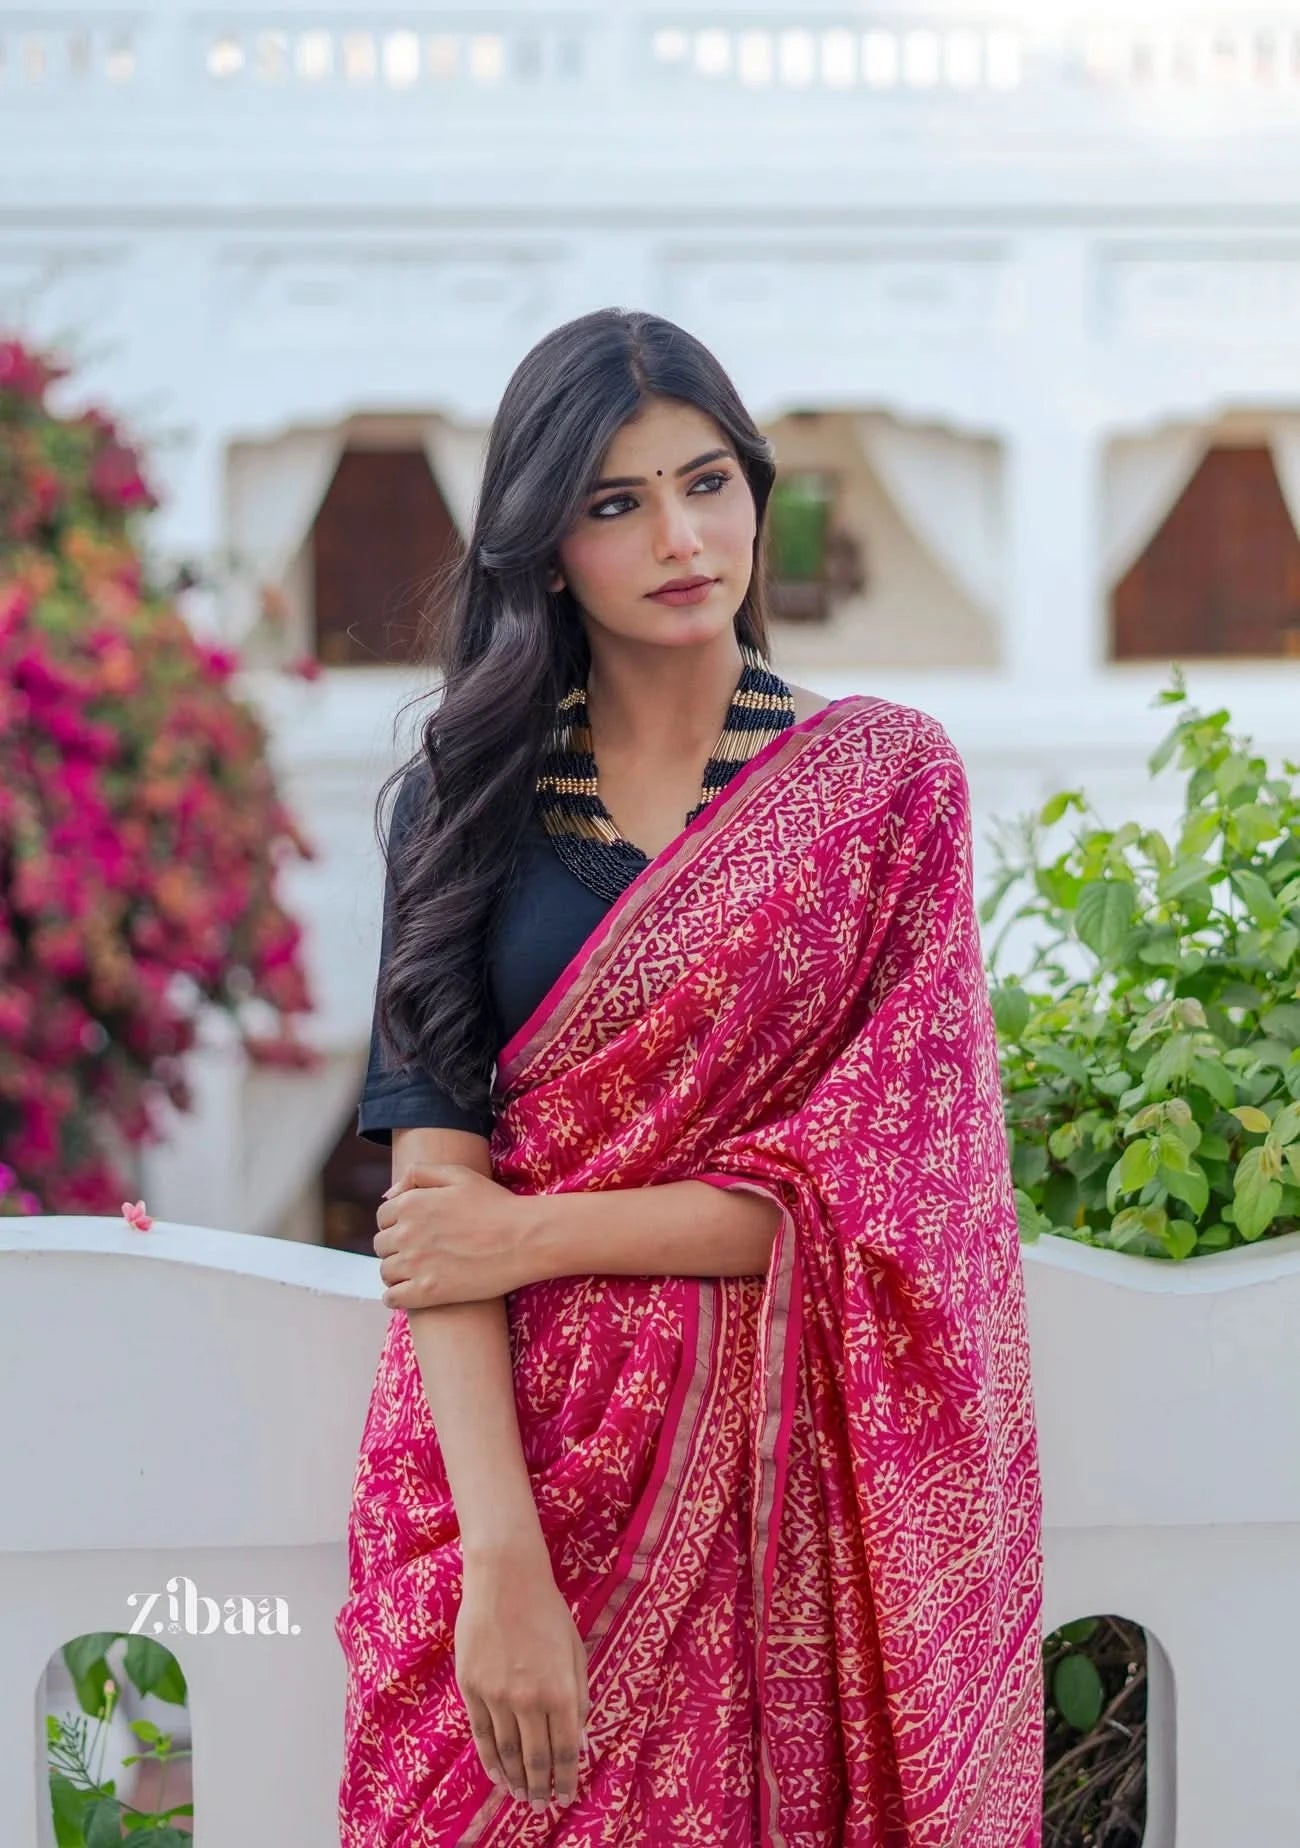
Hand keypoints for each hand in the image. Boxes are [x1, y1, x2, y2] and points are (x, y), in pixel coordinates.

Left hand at [374, 1162, 530, 1308]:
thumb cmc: (495, 1205)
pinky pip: (392, 1298)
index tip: (415, 1230)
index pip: (383, 1217)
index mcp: (411, 1204)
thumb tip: (388, 1194)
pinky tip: (411, 1291)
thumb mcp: (459, 1175)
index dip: (397, 1223)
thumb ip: (418, 1174)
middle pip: (381, 1245)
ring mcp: (415, 1265)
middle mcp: (407, 1234)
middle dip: (396, 1247)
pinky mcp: (427, 1292)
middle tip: (420, 1251)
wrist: (524, 1239)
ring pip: (386, 1272)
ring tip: (419, 1271)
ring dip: (397, 1271)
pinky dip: (396, 1296)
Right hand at [456, 1547, 589, 1811]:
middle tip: (540, 1805)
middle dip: (540, 1787)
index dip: (565, 1778)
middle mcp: (529, 1699)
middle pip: (535, 1758)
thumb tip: (579, 1737)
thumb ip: (579, 1695)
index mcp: (561, 1690)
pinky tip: (496, 1773)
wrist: (506, 1578)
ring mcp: (496, 1695)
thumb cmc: (547, 1610)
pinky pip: (480, 1734)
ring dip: (514, 1779)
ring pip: (506, 1751)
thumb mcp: (575, 1650)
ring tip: (519, 1796)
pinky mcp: (472, 1687)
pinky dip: (489, 1759)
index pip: (565, 1750)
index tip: (565, 1795)